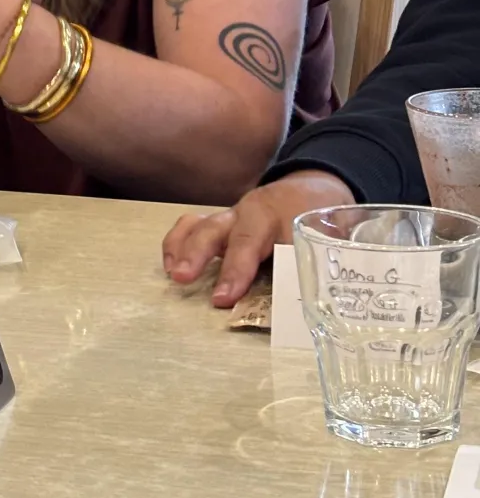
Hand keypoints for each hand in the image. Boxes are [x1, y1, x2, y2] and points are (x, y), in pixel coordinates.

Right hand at [162, 171, 354, 305]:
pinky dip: (178, 242)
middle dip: (197, 254)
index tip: (222, 297)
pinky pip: (193, 225)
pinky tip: (172, 265)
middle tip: (182, 278)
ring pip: (199, 224)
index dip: (235, 269)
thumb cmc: (319, 221)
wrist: (313, 190)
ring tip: (173, 274)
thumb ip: (310, 268)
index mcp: (274, 216)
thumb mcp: (325, 241)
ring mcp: (230, 217)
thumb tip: (303, 307)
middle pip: (215, 228)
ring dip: (181, 247)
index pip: (250, 241)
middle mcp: (246, 213)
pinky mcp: (221, 223)